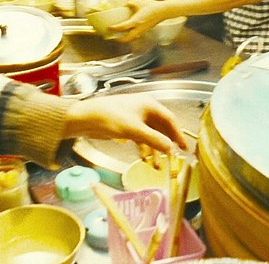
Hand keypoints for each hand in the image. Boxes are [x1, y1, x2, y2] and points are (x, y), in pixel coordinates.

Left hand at [64, 93, 186, 154]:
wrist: (85, 118)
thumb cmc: (109, 118)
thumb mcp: (134, 130)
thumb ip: (154, 139)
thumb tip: (170, 148)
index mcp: (148, 104)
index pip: (169, 119)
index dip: (178, 133)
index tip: (184, 148)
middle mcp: (143, 109)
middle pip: (161, 128)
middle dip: (166, 143)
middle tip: (173, 158)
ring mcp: (134, 118)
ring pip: (150, 134)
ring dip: (154, 149)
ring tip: (157, 165)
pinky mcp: (126, 126)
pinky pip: (140, 137)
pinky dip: (144, 147)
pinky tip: (144, 158)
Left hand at [108, 0, 168, 41]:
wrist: (163, 11)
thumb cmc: (152, 7)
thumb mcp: (139, 3)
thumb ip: (130, 3)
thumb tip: (125, 4)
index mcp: (136, 21)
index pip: (123, 27)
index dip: (115, 28)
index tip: (109, 28)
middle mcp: (139, 28)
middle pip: (127, 38)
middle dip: (120, 39)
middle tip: (113, 37)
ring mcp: (143, 30)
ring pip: (132, 37)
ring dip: (126, 38)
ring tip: (120, 35)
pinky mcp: (146, 29)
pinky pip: (136, 34)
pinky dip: (131, 34)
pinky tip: (129, 30)